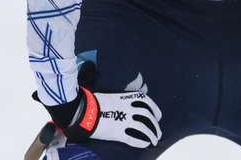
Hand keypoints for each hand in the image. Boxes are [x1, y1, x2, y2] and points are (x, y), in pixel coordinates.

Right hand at [39, 87, 162, 148]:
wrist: (82, 111)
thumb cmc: (92, 101)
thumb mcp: (108, 95)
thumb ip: (117, 98)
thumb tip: (118, 99)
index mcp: (126, 97)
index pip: (146, 101)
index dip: (155, 109)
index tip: (158, 116)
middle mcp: (128, 108)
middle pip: (148, 116)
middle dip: (155, 124)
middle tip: (158, 132)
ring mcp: (124, 120)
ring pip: (144, 128)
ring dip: (152, 134)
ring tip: (154, 140)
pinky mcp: (118, 132)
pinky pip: (134, 138)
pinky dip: (141, 142)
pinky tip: (145, 145)